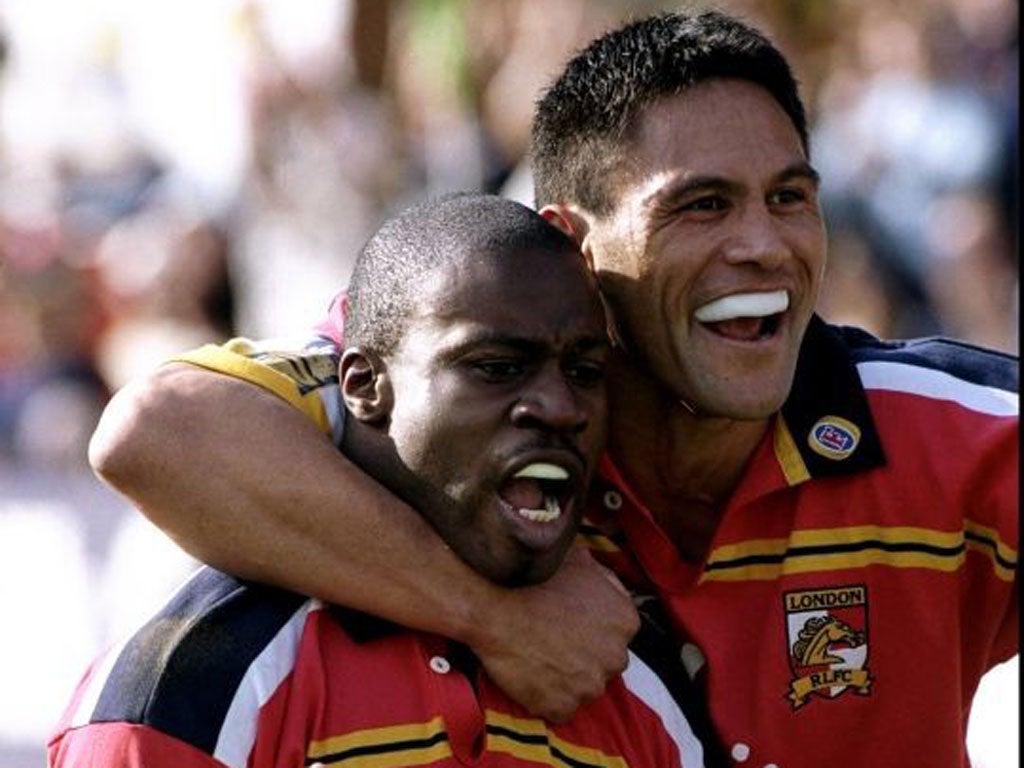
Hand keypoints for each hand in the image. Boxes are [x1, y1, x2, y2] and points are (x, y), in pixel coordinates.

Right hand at [468, 545, 638, 721]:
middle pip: (604, 663)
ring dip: (566, 678)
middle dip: (583, 656)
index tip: (570, 625)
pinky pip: (559, 708)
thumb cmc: (533, 579)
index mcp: (625, 621)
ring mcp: (590, 685)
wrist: (494, 606)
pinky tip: (529, 675)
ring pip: (583, 687)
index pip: (617, 634)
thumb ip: (603, 576)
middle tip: (552, 641)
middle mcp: (616, 656)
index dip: (591, 630)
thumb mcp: (579, 560)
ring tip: (537, 656)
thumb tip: (603, 579)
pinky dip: (545, 697)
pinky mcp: (563, 707)